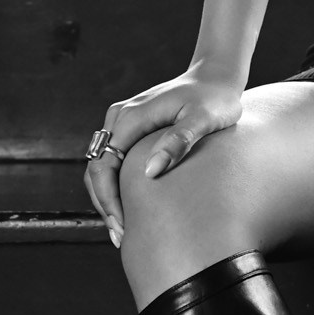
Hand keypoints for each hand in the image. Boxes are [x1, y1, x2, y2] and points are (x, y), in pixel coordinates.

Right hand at [82, 65, 245, 246]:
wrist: (216, 77)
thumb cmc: (215, 98)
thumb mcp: (204, 119)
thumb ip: (178, 142)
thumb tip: (150, 172)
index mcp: (131, 117)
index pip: (103, 165)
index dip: (109, 199)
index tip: (123, 225)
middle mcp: (119, 118)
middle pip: (97, 168)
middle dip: (105, 204)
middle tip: (122, 237)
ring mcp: (123, 122)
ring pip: (102, 166)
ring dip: (108, 197)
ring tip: (124, 230)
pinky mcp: (132, 128)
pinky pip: (115, 161)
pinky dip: (117, 185)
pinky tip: (132, 208)